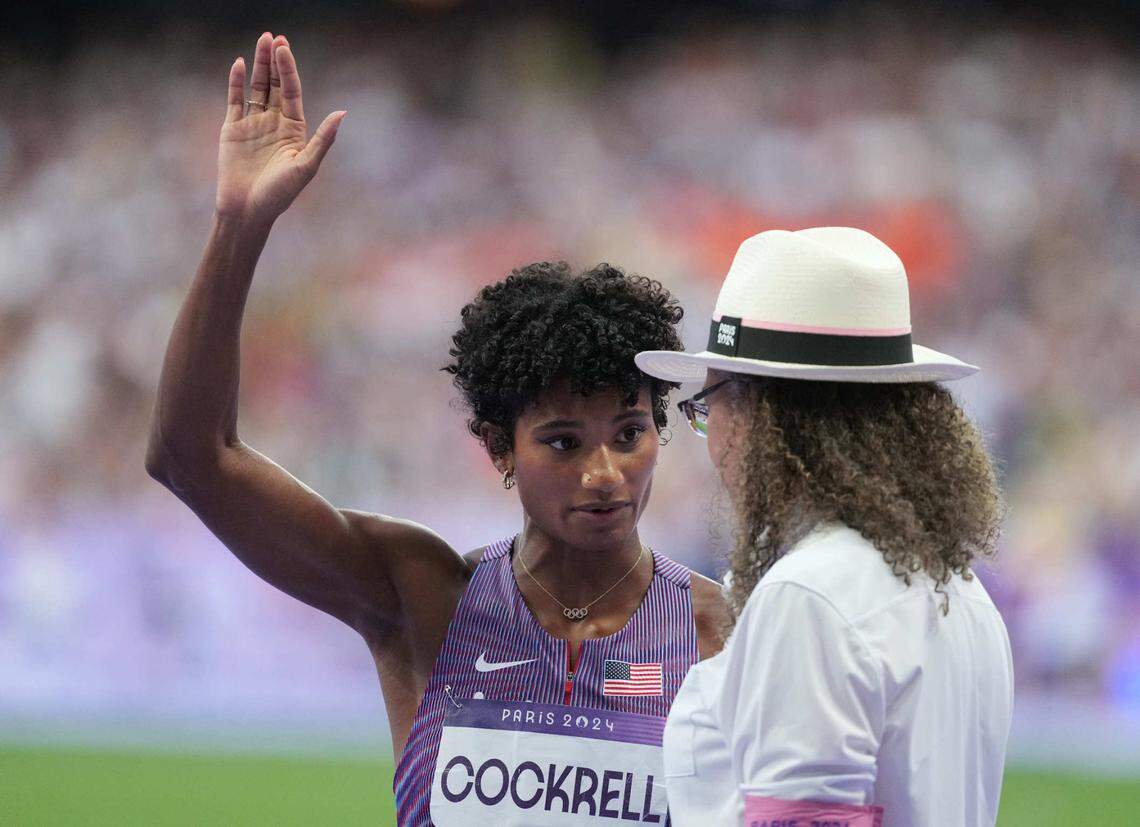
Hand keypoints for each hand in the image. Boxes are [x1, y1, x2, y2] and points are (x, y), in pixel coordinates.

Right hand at [216, 32, 345, 221]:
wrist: (247, 211)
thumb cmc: (279, 194)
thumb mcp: (306, 166)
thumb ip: (323, 139)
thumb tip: (342, 112)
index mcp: (293, 130)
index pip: (292, 92)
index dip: (289, 70)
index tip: (286, 49)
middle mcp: (274, 123)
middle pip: (276, 84)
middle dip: (275, 61)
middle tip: (275, 37)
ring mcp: (253, 124)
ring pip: (257, 87)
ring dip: (259, 64)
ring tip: (262, 40)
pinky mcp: (232, 129)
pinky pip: (235, 100)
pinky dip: (237, 82)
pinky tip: (241, 64)